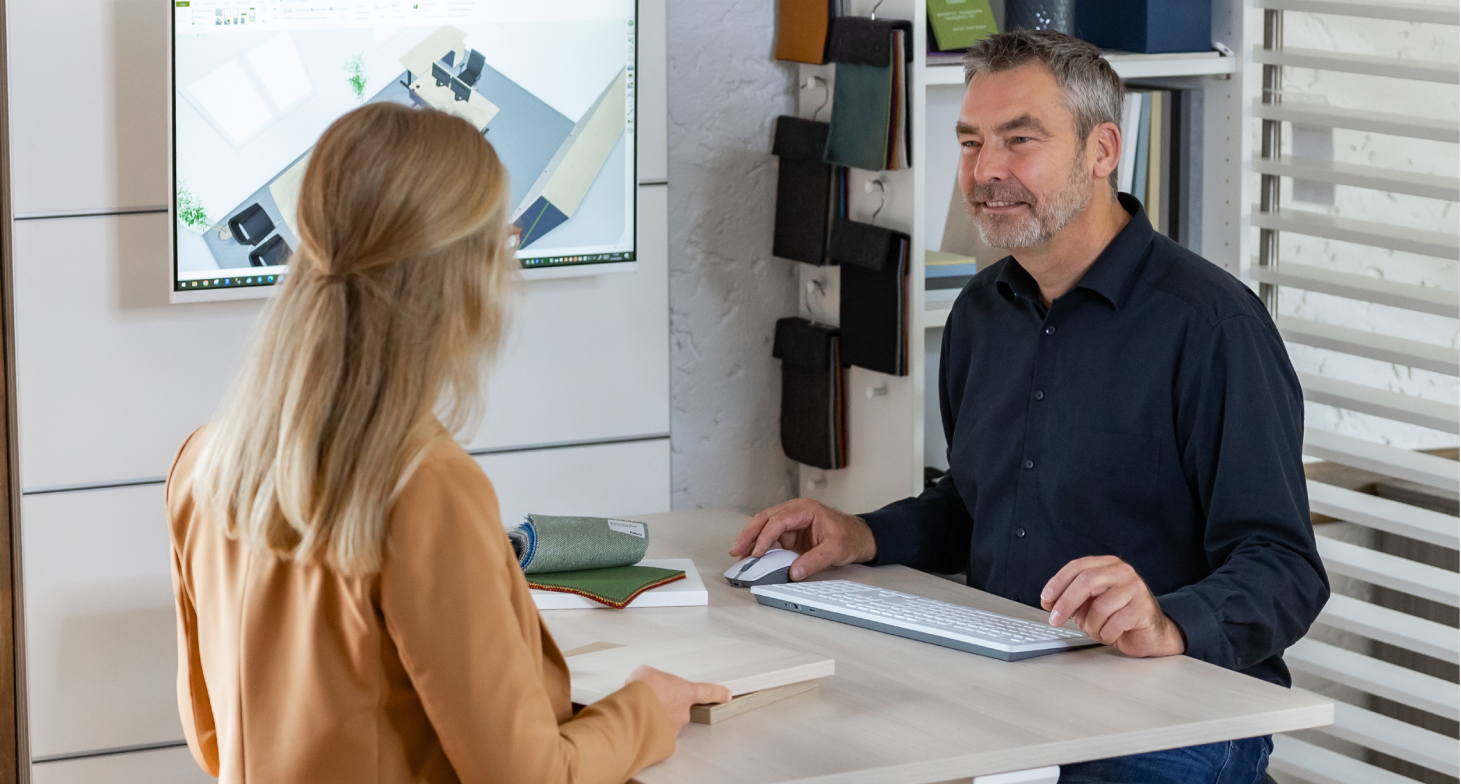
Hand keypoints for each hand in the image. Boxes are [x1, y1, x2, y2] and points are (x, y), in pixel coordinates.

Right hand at [626, 666, 730, 731]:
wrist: (631, 712)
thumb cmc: (642, 690)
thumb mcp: (647, 673)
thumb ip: (653, 680)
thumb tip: (645, 685)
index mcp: (685, 692)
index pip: (707, 692)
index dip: (717, 693)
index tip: (727, 695)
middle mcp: (682, 713)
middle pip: (678, 709)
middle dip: (664, 706)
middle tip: (647, 701)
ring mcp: (673, 730)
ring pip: (664, 724)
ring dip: (653, 720)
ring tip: (636, 714)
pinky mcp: (661, 744)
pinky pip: (655, 737)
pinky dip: (646, 733)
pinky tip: (635, 727)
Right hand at [729, 498, 876, 581]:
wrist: (859, 538)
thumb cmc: (849, 536)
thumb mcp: (835, 549)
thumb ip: (814, 561)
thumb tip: (794, 572)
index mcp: (805, 509)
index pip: (778, 520)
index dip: (765, 537)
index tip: (757, 552)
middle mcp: (795, 512)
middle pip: (765, 519)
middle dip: (748, 534)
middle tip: (736, 550)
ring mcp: (791, 523)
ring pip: (764, 528)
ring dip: (751, 541)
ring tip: (739, 555)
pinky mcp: (790, 534)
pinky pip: (771, 539)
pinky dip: (760, 547)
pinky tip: (752, 557)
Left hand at [1040, 556, 1185, 657]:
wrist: (1150, 634)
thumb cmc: (1118, 616)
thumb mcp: (1090, 605)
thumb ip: (1071, 600)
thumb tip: (1049, 602)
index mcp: (1107, 565)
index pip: (1077, 566)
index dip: (1058, 582)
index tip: (1045, 598)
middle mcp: (1122, 572)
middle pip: (1086, 581)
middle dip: (1066, 602)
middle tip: (1055, 619)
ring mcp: (1135, 588)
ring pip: (1100, 607)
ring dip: (1091, 625)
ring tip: (1096, 631)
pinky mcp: (1143, 608)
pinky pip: (1114, 624)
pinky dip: (1106, 634)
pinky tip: (1111, 634)